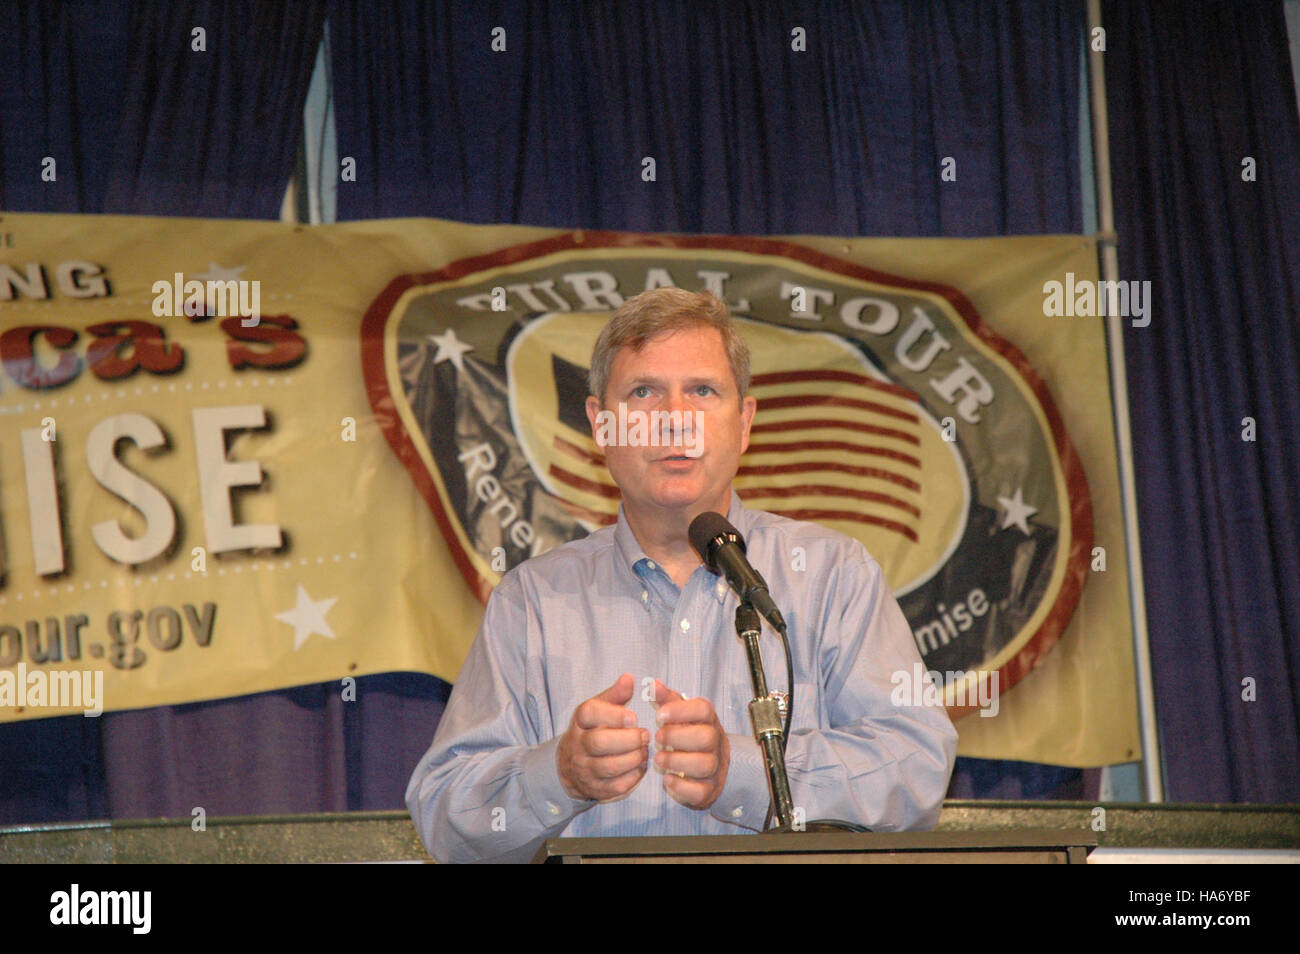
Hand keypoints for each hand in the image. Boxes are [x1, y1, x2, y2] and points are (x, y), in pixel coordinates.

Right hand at [556, 673, 649, 802]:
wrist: (570, 765)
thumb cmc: (592, 730)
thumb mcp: (599, 708)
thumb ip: (616, 694)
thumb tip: (629, 678)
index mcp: (581, 721)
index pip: (590, 713)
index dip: (613, 715)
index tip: (633, 717)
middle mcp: (579, 744)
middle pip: (599, 742)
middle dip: (627, 739)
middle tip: (645, 735)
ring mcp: (585, 768)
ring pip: (609, 766)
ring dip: (633, 758)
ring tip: (645, 750)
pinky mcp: (596, 788)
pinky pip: (616, 786)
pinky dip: (633, 776)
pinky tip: (641, 766)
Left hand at [652, 680, 729, 809]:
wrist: (713, 764)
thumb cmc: (690, 733)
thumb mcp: (680, 713)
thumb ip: (666, 699)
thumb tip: (652, 683)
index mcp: (708, 720)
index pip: (703, 710)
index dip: (682, 711)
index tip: (660, 714)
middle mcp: (715, 742)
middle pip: (705, 738)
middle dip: (678, 737)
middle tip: (657, 737)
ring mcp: (714, 767)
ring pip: (704, 764)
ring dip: (678, 761)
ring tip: (658, 759)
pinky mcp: (708, 789)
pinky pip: (700, 790)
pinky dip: (682, 786)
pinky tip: (667, 779)